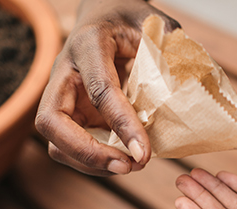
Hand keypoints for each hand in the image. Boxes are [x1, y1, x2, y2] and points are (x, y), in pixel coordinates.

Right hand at [35, 0, 178, 175]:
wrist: (104, 15)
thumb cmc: (128, 18)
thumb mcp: (152, 22)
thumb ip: (168, 47)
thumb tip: (185, 89)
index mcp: (88, 44)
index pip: (100, 90)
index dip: (121, 125)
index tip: (144, 153)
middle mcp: (63, 73)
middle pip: (52, 123)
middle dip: (87, 153)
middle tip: (128, 166)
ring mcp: (62, 97)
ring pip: (57, 143)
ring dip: (92, 164)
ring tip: (132, 165)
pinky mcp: (70, 116)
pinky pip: (72, 148)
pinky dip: (96, 162)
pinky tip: (125, 160)